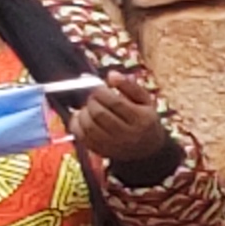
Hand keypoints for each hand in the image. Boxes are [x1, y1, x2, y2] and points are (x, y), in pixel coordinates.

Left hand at [64, 85, 179, 188]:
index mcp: (140, 119)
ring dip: (83, 112)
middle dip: (91, 101)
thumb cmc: (144, 119)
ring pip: (89, 126)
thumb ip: (129, 86)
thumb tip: (111, 74)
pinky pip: (82, 137)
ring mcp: (114, 145)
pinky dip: (76, 124)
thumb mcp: (145, 101)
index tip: (99, 87)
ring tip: (89, 106)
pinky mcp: (102, 151)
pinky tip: (81, 117)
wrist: (148, 150)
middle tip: (93, 97)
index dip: (101, 92)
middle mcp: (128, 134)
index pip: (115, 102)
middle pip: (100, 114)